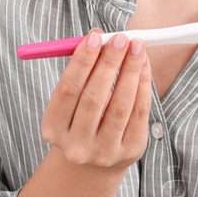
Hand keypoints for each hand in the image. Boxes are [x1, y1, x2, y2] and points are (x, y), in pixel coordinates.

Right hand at [39, 30, 151, 169]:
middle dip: (109, 64)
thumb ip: (82, 69)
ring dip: (130, 71)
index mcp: (53, 129)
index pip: (67, 90)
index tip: (95, 37)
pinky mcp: (129, 152)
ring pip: (120, 106)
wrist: (94, 160)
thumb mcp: (72, 98)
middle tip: (120, 38)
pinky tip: (144, 66)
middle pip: (93, 99)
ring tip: (137, 47)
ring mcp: (103, 153)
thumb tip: (99, 36)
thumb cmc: (81, 117)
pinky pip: (138, 113)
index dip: (82, 62)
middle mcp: (76, 145)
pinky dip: (143, 86)